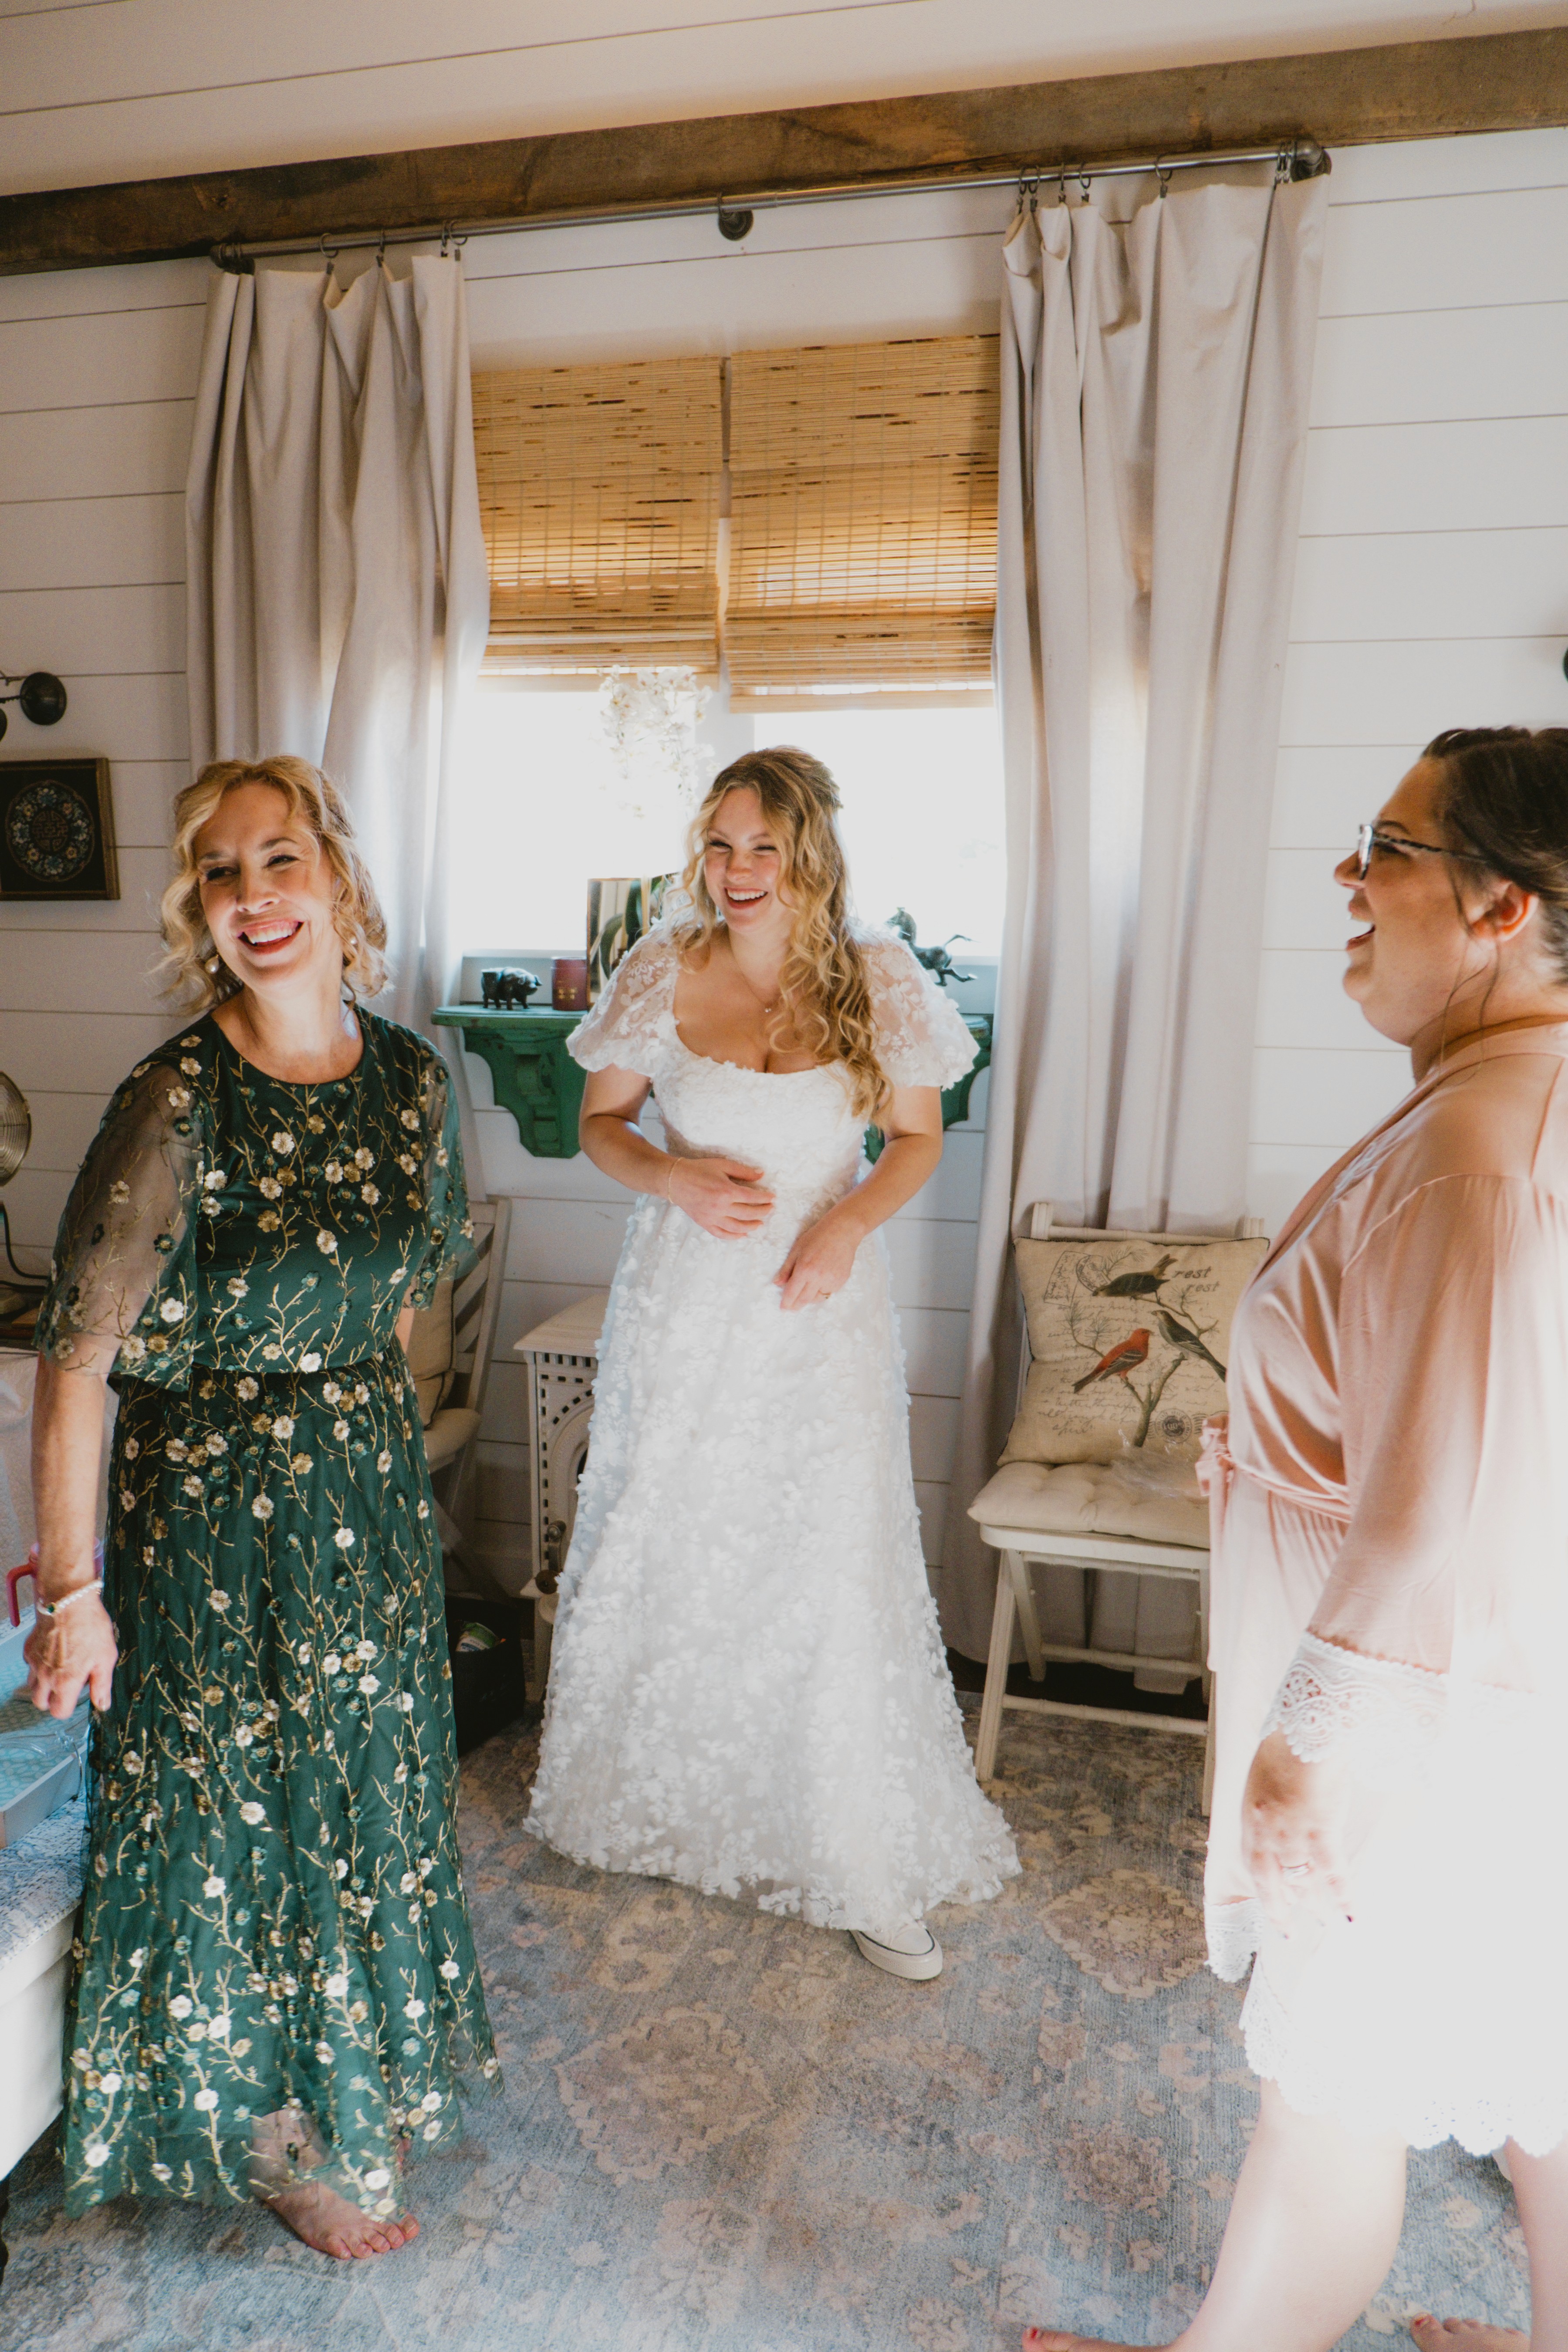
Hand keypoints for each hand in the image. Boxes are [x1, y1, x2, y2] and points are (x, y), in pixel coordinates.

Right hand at [25, 1589, 116, 1717]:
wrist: (69, 1599)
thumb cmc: (90, 1625)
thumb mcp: (106, 1657)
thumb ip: (102, 1685)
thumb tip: (102, 1704)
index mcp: (66, 1681)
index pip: (59, 1712)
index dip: (68, 1707)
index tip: (76, 1696)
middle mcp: (46, 1675)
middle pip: (41, 1703)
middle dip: (53, 1699)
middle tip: (68, 1684)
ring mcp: (35, 1663)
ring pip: (33, 1686)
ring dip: (45, 1684)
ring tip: (61, 1668)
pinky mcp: (29, 1650)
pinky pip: (30, 1667)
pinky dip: (39, 1666)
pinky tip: (54, 1653)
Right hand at [667, 1155, 774, 1238]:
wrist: (675, 1180)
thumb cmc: (699, 1170)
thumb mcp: (722, 1165)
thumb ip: (743, 1171)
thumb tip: (761, 1175)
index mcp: (726, 1191)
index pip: (752, 1198)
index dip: (765, 1198)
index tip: (773, 1197)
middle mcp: (720, 1207)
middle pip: (748, 1214)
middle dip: (762, 1212)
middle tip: (770, 1209)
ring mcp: (712, 1217)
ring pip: (737, 1227)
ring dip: (751, 1226)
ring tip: (760, 1223)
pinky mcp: (704, 1223)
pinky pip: (721, 1234)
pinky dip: (733, 1236)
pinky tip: (742, 1235)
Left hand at [773, 1207, 860, 1310]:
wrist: (842, 1231)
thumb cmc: (817, 1237)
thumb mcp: (797, 1249)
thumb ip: (786, 1268)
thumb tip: (777, 1283)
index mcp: (804, 1269)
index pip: (792, 1292)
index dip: (786, 1302)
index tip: (783, 1308)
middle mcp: (818, 1277)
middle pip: (804, 1300)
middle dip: (796, 1306)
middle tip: (791, 1308)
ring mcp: (831, 1280)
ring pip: (817, 1298)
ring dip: (809, 1298)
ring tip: (805, 1292)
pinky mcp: (841, 1281)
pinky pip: (829, 1292)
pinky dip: (822, 1291)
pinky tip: (820, 1282)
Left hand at [1241, 1730, 1353, 1930]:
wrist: (1306, 1733)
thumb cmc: (1288, 1746)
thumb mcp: (1265, 1777)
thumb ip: (1269, 1803)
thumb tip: (1281, 1814)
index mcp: (1252, 1816)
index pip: (1252, 1861)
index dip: (1262, 1884)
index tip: (1271, 1898)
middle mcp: (1267, 1832)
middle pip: (1271, 1880)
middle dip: (1279, 1907)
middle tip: (1287, 1928)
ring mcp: (1293, 1835)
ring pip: (1302, 1881)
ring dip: (1313, 1904)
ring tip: (1324, 1921)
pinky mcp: (1320, 1832)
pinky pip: (1332, 1873)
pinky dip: (1342, 1895)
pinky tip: (1351, 1914)